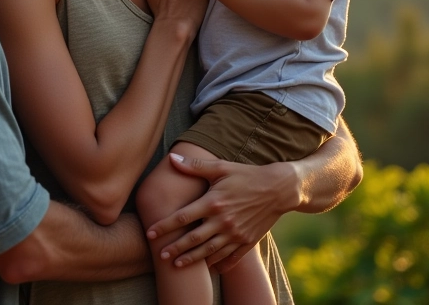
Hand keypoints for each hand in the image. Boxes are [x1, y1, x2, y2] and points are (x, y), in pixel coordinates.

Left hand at [145, 153, 298, 274]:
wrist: (278, 189)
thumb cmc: (246, 175)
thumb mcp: (221, 167)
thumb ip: (196, 166)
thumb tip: (172, 158)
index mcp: (213, 202)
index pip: (184, 217)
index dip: (165, 226)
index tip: (151, 233)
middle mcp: (223, 221)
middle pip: (194, 239)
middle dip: (175, 248)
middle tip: (160, 256)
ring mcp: (235, 234)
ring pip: (209, 251)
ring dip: (192, 259)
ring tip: (178, 265)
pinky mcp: (247, 241)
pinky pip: (230, 258)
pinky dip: (219, 265)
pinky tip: (210, 270)